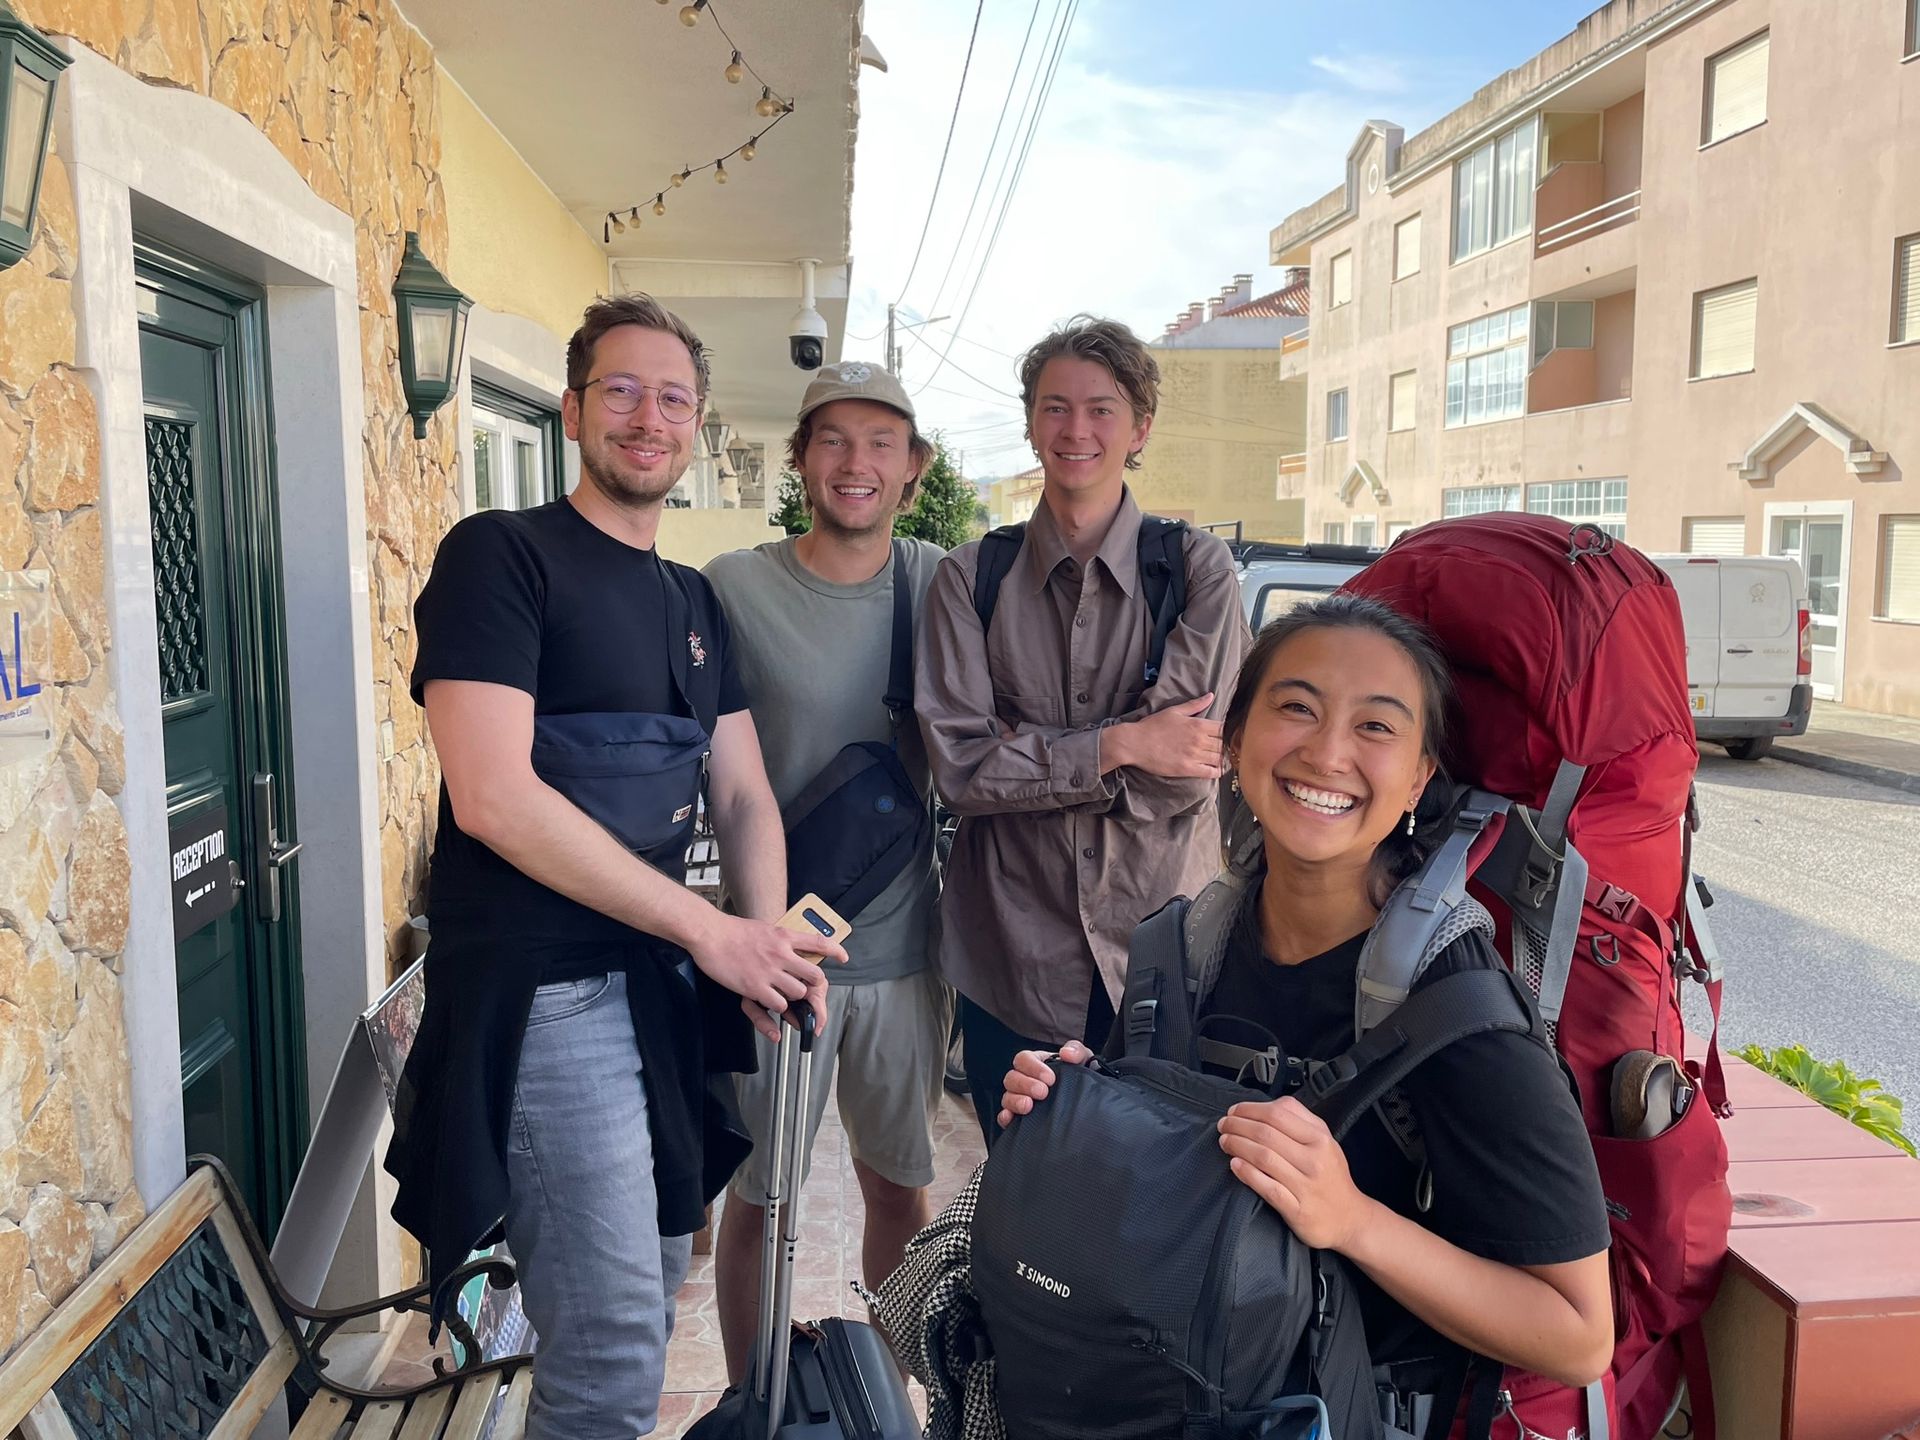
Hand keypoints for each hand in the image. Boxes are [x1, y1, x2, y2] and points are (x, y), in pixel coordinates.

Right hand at [689, 912, 843, 1041]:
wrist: (710, 934)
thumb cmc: (732, 930)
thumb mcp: (764, 928)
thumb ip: (779, 939)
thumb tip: (788, 944)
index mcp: (784, 937)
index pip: (819, 943)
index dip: (836, 951)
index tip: (844, 957)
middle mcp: (781, 954)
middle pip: (815, 975)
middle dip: (813, 984)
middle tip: (805, 987)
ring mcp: (770, 971)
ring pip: (799, 992)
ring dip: (794, 997)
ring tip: (783, 994)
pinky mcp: (755, 986)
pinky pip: (779, 1004)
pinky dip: (777, 1006)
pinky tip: (769, 1000)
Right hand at [996, 1041, 1090, 1128]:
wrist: (1088, 1106)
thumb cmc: (1082, 1079)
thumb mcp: (1083, 1060)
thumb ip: (1077, 1051)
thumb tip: (1066, 1053)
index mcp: (1037, 1064)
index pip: (1024, 1059)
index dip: (1033, 1067)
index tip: (1050, 1078)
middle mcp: (1025, 1081)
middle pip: (1011, 1078)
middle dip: (1025, 1085)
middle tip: (1043, 1092)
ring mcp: (1020, 1099)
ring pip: (1007, 1097)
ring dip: (1015, 1101)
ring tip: (1029, 1106)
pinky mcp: (1019, 1119)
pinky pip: (1005, 1117)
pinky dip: (1005, 1117)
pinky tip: (1010, 1118)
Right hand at [1107, 696, 1222, 779]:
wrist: (1134, 743)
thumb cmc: (1152, 726)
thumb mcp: (1174, 711)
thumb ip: (1195, 705)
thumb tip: (1211, 696)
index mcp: (1197, 724)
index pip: (1224, 728)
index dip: (1232, 732)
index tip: (1234, 735)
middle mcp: (1198, 739)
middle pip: (1224, 744)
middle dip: (1230, 746)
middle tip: (1233, 749)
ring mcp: (1194, 755)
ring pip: (1220, 758)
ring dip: (1226, 759)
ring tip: (1228, 760)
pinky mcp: (1187, 769)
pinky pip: (1210, 772)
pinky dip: (1218, 771)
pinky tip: (1219, 769)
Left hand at [1217, 1096, 1376, 1252]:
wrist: (1350, 1218)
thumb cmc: (1331, 1177)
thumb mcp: (1326, 1141)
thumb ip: (1301, 1120)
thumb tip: (1268, 1105)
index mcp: (1320, 1139)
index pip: (1278, 1114)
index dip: (1249, 1109)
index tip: (1234, 1110)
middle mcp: (1314, 1160)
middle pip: (1266, 1134)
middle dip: (1237, 1126)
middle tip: (1223, 1125)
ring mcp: (1306, 1185)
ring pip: (1263, 1157)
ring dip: (1237, 1146)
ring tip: (1225, 1142)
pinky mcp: (1297, 1209)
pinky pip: (1267, 1187)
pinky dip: (1247, 1173)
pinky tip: (1235, 1165)